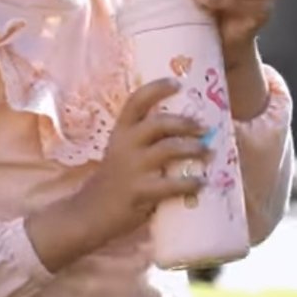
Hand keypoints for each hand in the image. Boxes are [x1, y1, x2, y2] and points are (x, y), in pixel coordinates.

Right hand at [77, 78, 209, 241]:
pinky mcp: (139, 192)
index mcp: (121, 132)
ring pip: (168, 149)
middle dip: (185, 122)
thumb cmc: (115, 180)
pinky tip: (201, 183)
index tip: (177, 82)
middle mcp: (125, 145)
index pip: (136, 101)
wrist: (89, 213)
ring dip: (193, 148)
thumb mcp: (123, 152)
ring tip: (208, 152)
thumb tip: (188, 131)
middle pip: (158, 123)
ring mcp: (132, 168)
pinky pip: (171, 184)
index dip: (157, 88)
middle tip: (204, 127)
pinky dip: (190, 183)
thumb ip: (146, 141)